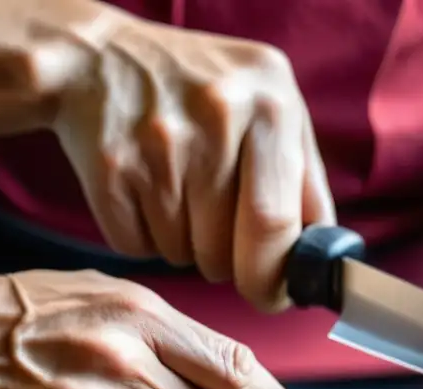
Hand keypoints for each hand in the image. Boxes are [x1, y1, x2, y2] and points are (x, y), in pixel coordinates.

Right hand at [52, 10, 334, 310]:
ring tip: (179, 194)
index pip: (276, 222)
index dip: (273, 275)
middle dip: (230, 269)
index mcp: (272, 105)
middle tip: (226, 251)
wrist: (100, 59)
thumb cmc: (206, 96)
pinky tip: (145, 192)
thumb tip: (321, 260)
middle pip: (225, 249)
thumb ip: (304, 181)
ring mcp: (159, 140)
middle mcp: (218, 115)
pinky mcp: (111, 166)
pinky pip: (138, 246)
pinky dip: (145, 238)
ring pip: (183, 254)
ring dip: (187, 248)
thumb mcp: (270, 109)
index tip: (272, 294)